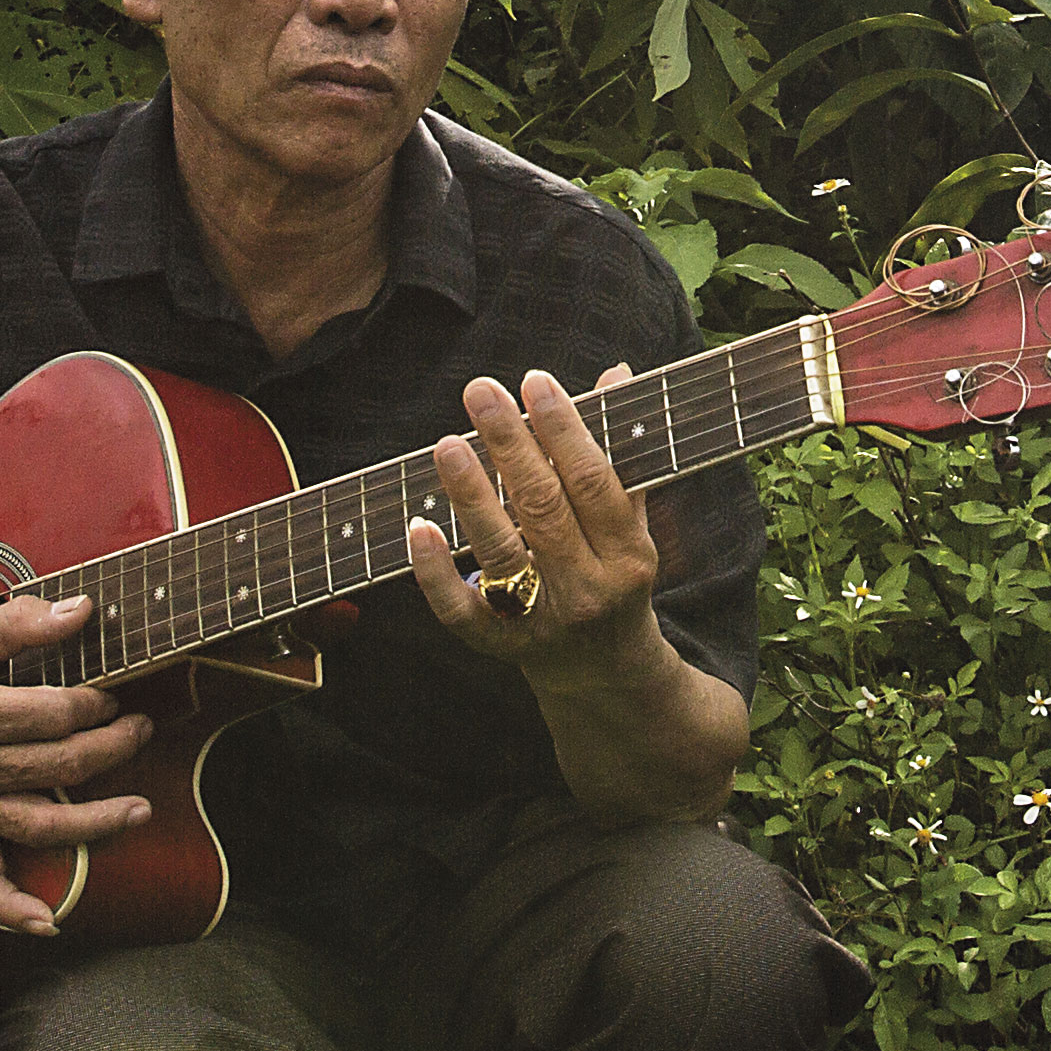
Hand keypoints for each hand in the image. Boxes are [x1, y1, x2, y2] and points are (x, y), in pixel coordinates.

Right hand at [0, 590, 151, 935]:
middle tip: (141, 727)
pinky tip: (48, 923)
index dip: (96, 701)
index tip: (111, 691)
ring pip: (43, 825)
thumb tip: (83, 612)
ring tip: (139, 811)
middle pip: (63, 764)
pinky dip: (15, 907)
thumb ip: (23, 623)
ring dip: (98, 823)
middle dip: (114, 746)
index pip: (57, 713)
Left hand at [406, 363, 664, 668]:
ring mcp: (543, 622)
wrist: (607, 678)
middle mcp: (588, 589)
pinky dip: (434, 571)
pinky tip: (417, 527)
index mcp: (629, 555)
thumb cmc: (617, 580)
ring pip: (502, 553)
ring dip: (471, 495)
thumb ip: (622, 453)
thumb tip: (615, 373)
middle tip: (480, 391)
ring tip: (447, 444)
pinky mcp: (502, 646)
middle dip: (510, 444)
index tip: (534, 383)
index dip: (564, 429)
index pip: (594, 481)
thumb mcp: (633, 524)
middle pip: (544, 508)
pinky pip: (460, 611)